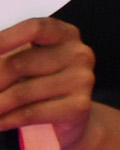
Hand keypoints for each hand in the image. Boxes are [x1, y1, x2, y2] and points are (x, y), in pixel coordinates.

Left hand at [0, 17, 95, 149]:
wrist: (72, 118)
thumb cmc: (44, 85)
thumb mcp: (30, 64)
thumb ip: (9, 58)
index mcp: (66, 35)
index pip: (34, 29)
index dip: (4, 39)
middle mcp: (79, 54)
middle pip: (19, 64)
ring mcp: (81, 80)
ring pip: (21, 92)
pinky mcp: (78, 106)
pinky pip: (30, 114)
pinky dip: (6, 120)